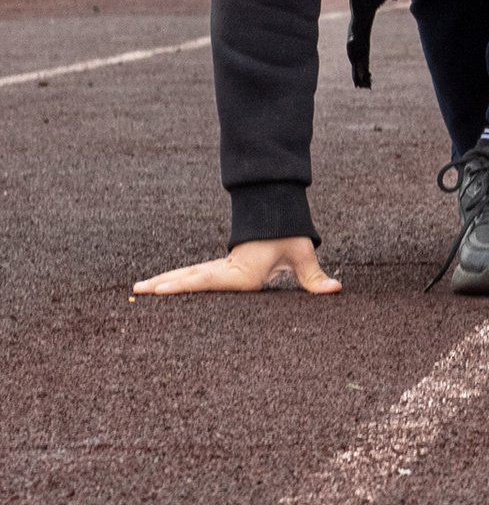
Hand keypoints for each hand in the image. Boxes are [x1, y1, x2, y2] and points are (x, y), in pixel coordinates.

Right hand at [132, 237, 341, 297]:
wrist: (281, 213)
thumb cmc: (290, 235)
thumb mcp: (303, 254)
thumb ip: (315, 277)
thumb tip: (337, 289)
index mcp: (242, 271)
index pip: (209, 280)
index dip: (185, 285)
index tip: (161, 289)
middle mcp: (227, 270)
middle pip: (190, 277)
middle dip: (164, 285)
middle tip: (136, 291)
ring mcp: (221, 268)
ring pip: (188, 275)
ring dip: (165, 281)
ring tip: (137, 290)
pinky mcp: (222, 268)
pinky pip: (194, 275)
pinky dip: (176, 281)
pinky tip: (160, 287)